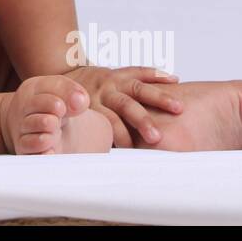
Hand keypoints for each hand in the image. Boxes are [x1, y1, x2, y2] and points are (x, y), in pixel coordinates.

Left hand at [60, 66, 182, 146]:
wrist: (62, 77)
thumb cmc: (72, 108)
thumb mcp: (75, 122)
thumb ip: (90, 138)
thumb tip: (96, 169)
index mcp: (91, 107)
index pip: (109, 122)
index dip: (121, 136)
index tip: (135, 151)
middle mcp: (103, 93)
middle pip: (125, 106)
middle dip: (142, 121)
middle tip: (157, 137)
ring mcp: (112, 80)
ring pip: (137, 87)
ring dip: (159, 97)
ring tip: (179, 108)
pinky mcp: (120, 71)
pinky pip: (139, 70)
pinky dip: (156, 74)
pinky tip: (174, 79)